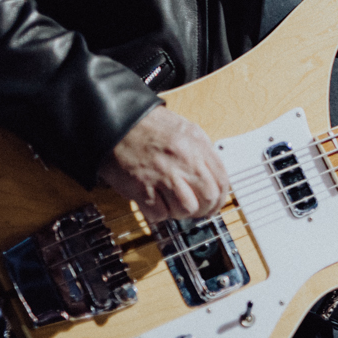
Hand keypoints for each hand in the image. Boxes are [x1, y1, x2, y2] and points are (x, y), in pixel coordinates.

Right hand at [97, 104, 230, 222]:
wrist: (115, 123)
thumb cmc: (146, 126)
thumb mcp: (184, 130)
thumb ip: (201, 152)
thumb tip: (213, 176)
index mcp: (197, 145)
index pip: (222, 181)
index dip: (221, 198)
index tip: (215, 204)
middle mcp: (184, 160)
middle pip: (209, 197)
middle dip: (205, 209)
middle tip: (196, 209)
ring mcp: (164, 175)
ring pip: (187, 209)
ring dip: (181, 213)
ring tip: (173, 206)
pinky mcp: (143, 188)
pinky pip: (160, 214)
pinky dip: (159, 214)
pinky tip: (155, 204)